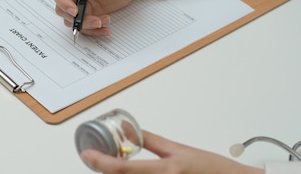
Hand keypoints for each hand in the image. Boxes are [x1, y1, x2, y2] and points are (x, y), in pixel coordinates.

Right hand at [47, 0, 148, 35]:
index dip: (61, 0)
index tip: (74, 10)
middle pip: (61, 7)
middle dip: (76, 18)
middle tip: (95, 20)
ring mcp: (79, 2)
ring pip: (71, 19)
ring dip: (86, 25)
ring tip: (105, 20)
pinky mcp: (87, 13)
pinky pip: (83, 25)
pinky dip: (93, 30)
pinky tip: (105, 28)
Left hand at [80, 130, 264, 173]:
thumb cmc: (213, 169)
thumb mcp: (179, 150)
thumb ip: (153, 142)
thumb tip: (132, 132)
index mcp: (168, 170)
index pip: (125, 169)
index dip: (101, 163)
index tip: (87, 156)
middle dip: (108, 171)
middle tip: (98, 160)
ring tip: (115, 165)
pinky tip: (129, 173)